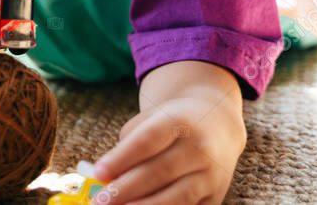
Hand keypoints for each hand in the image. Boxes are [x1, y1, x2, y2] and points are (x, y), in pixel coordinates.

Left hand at [91, 95, 244, 203]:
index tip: (98, 172)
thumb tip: (107, 178)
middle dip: (127, 189)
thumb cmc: (172, 124)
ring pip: (178, 197)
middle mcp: (199, 148)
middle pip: (160, 171)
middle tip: (101, 200)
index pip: (147, 141)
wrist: (217, 124)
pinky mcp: (215, 197)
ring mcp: (210, 175)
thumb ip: (128, 145)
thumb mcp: (150, 120)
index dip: (122, 158)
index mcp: (178, 122)